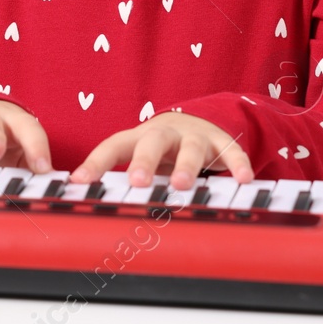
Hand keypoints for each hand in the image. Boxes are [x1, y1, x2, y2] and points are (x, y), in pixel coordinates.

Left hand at [70, 111, 252, 188]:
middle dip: (144, 161)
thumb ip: (118, 178)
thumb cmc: (160, 149)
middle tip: (138, 182)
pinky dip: (237, 164)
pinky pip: (231, 150)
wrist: (199, 120)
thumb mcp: (139, 157)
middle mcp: (165, 134)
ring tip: (182, 185)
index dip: (95, 162)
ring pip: (190, 147)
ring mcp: (194, 135)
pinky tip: (243, 180)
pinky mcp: (221, 140)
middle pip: (152, 141)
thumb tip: (84, 203)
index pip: (112, 146)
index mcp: (138, 138)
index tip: (79, 182)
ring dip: (186, 165)